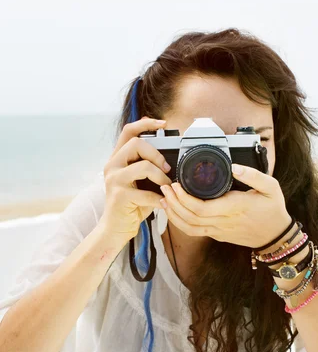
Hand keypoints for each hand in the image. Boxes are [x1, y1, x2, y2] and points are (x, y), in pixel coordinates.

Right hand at [100, 117, 171, 246]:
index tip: (163, 123)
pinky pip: (146, 193)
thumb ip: (149, 168)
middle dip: (157, 155)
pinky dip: (159, 199)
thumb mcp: (140, 182)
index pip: (128, 131)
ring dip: (161, 177)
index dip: (146, 124)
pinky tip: (163, 204)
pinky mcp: (119, 196)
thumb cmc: (131, 205)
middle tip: (167, 169)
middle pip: (137, 144)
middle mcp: (112, 165)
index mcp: (117, 159)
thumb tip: (172, 160)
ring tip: (167, 187)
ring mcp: (114, 180)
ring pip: (143, 166)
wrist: (115, 228)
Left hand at [159, 163, 291, 247]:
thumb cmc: (273, 210)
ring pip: (189, 227)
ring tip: (164, 199)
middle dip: (173, 203)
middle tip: (165, 187)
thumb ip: (253, 175)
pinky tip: (174, 211)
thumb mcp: (271, 187)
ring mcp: (219, 231)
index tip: (175, 185)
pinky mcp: (217, 235)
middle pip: (190, 218)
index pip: (202, 208)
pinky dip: (180, 223)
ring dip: (173, 214)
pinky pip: (194, 231)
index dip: (184, 199)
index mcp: (234, 208)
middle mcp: (224, 222)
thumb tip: (234, 166)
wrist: (276, 236)